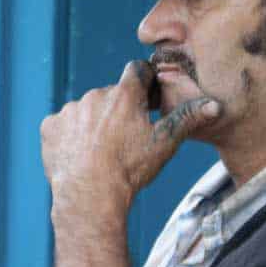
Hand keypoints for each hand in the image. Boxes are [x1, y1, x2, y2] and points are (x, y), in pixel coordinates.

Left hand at [40, 60, 220, 216]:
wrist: (90, 196)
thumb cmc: (130, 170)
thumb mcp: (164, 144)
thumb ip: (188, 119)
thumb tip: (215, 105)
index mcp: (125, 94)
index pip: (138, 70)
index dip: (145, 82)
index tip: (148, 98)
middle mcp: (95, 95)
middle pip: (112, 94)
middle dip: (119, 109)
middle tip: (126, 137)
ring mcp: (70, 110)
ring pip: (87, 109)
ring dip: (94, 122)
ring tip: (102, 151)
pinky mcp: (50, 127)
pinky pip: (63, 125)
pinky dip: (70, 136)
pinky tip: (80, 155)